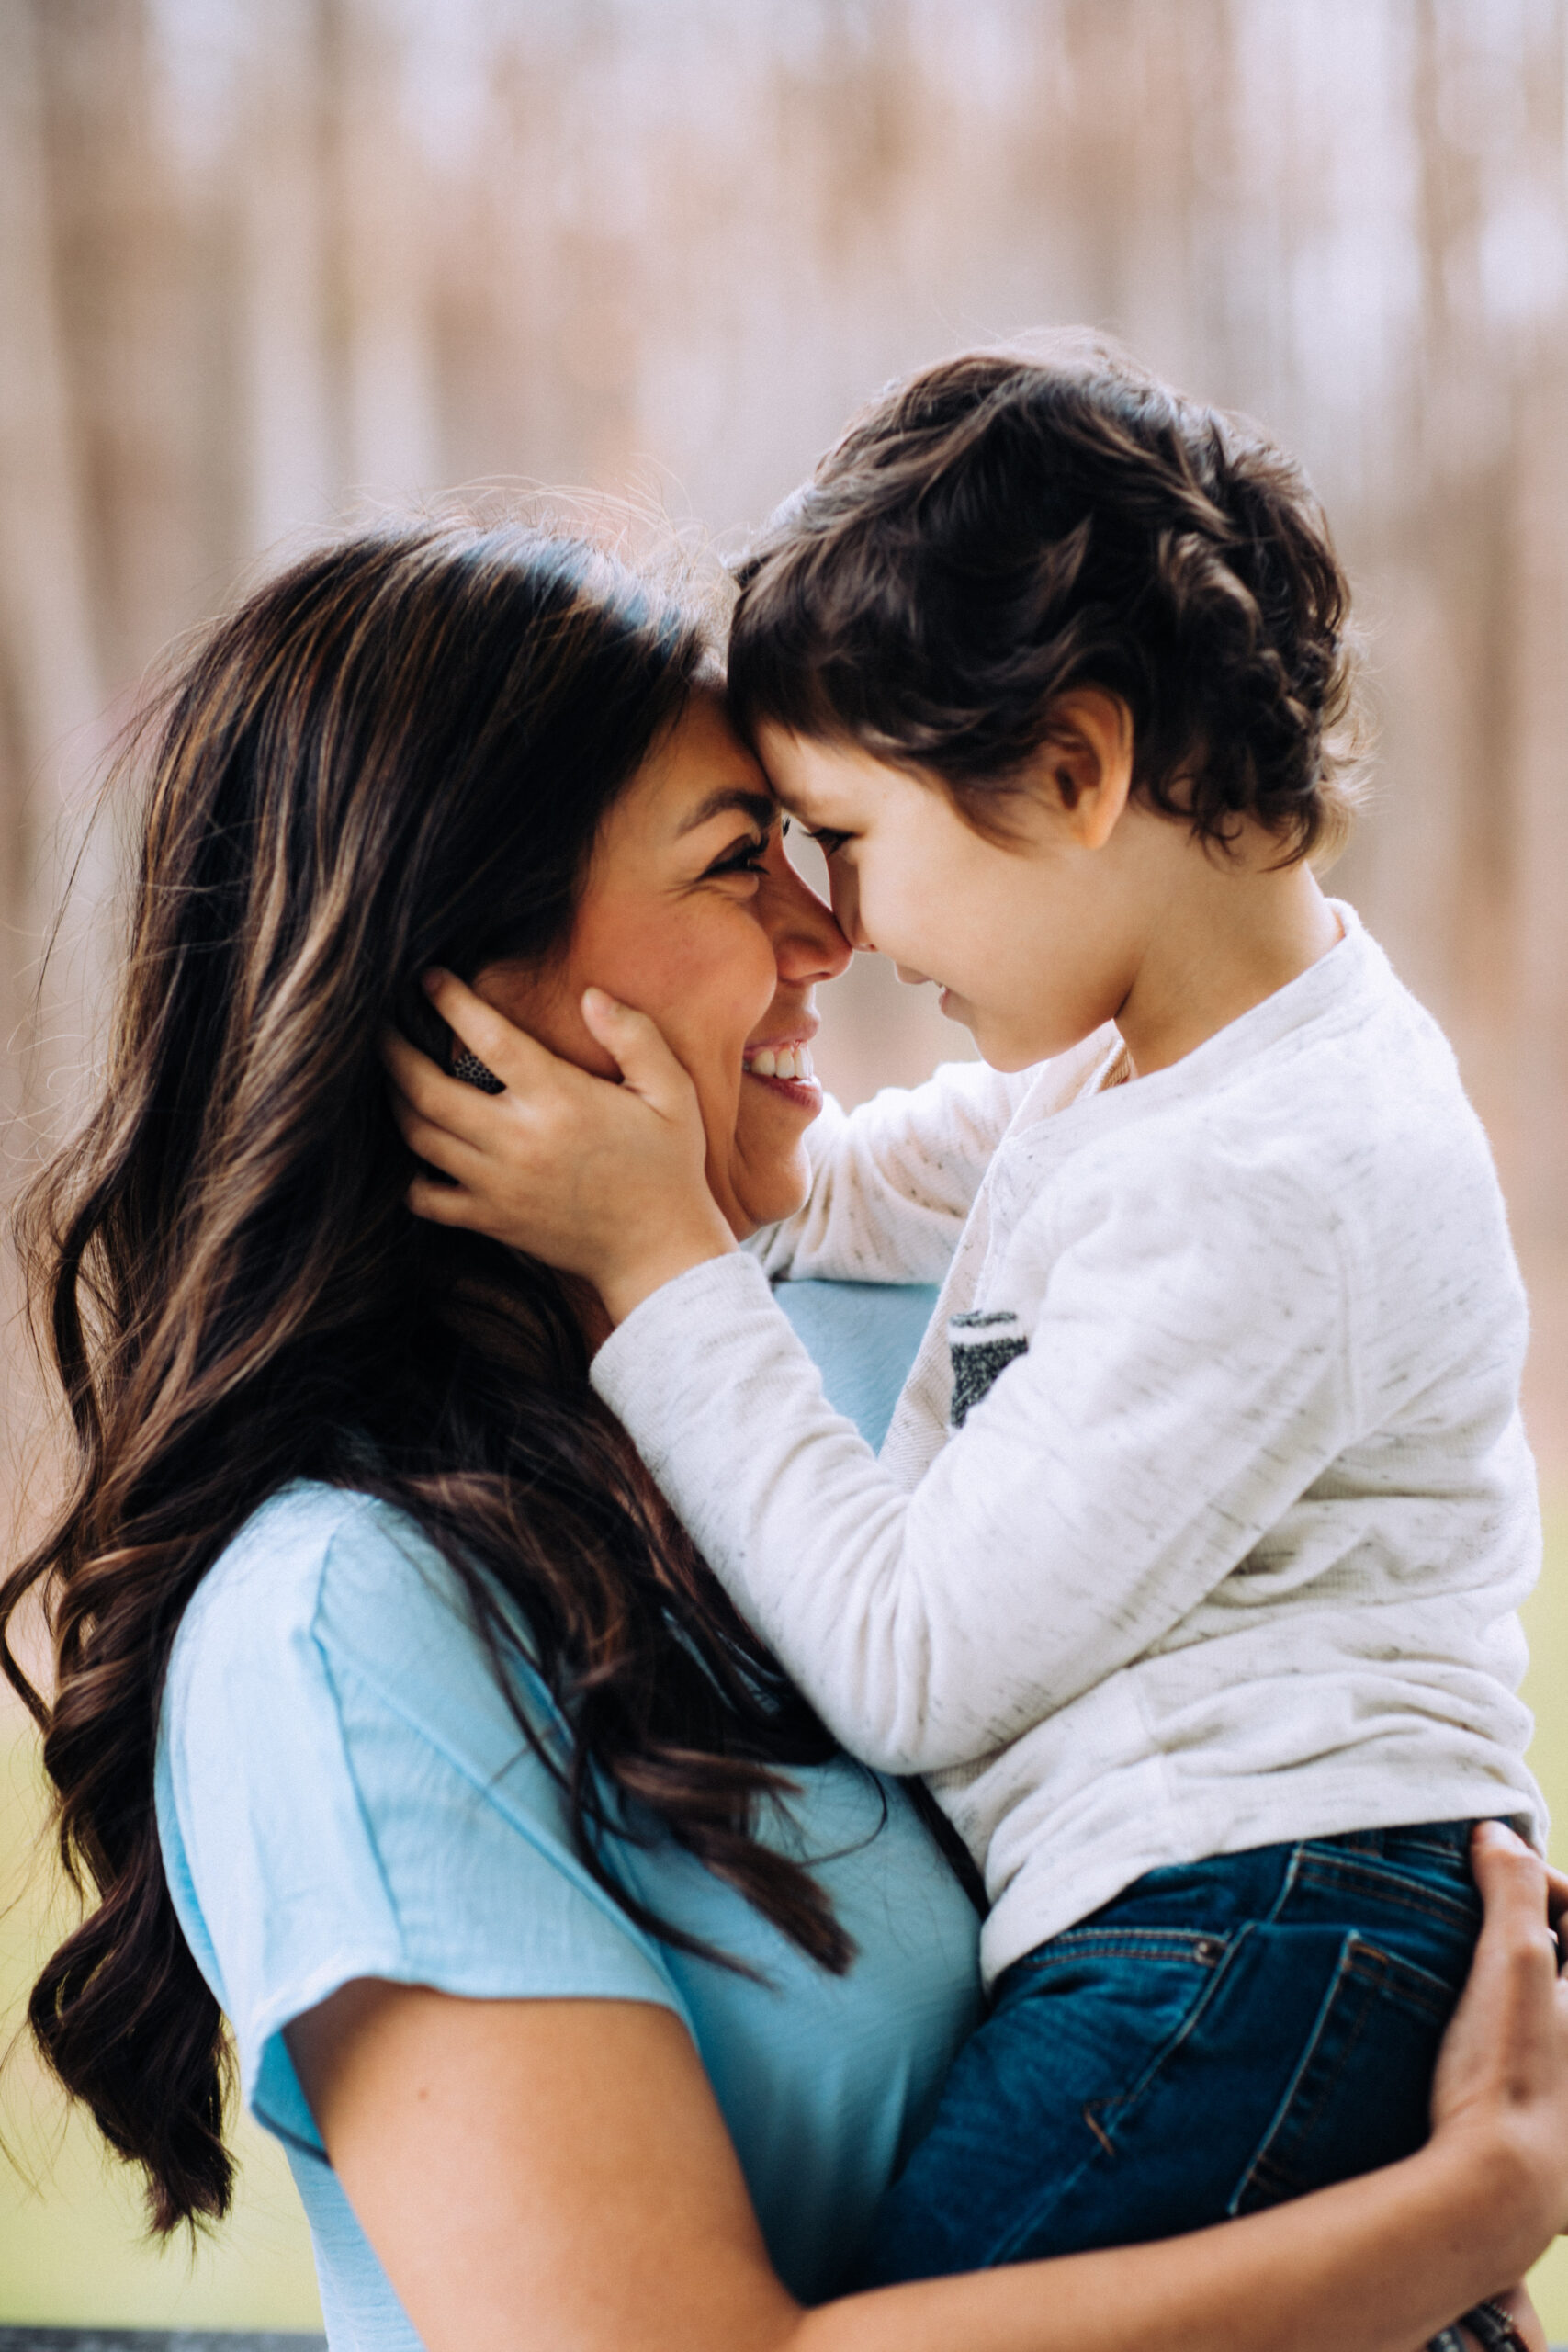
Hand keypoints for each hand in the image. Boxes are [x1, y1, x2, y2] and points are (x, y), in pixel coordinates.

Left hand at [384, 972, 735, 1322]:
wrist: (658, 1251)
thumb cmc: (668, 1166)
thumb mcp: (671, 1093)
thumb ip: (635, 1036)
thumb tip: (591, 996)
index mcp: (560, 1100)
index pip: (489, 1039)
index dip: (451, 1002)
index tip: (428, 979)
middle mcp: (518, 1140)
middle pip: (428, 1088)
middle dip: (394, 1050)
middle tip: (381, 1024)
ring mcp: (497, 1184)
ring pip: (418, 1136)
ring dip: (395, 1100)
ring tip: (390, 1075)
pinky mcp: (490, 1220)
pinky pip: (425, 1197)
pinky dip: (408, 1172)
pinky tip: (415, 1147)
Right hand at [1426, 1823, 1567, 2280]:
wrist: (1493, 2193)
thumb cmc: (1510, 2073)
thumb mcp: (1511, 1961)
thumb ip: (1512, 1886)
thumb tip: (1498, 1835)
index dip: (1539, 1884)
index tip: (1488, 1882)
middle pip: (1564, 1960)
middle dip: (1523, 1932)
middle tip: (1472, 1927)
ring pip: (1547, 2010)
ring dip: (1514, 1983)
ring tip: (1461, 1977)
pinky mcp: (1558, 2131)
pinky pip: (1535, 2057)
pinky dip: (1508, 2033)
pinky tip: (1466, 2036)